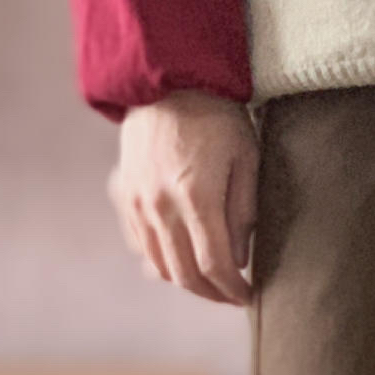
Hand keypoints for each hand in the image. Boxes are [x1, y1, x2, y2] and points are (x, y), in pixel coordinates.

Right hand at [108, 92, 258, 305]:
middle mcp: (161, 205)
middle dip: (211, 293)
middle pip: (184, 274)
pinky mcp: (126, 195)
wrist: (167, 79)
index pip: (214, 264)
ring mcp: (138, 202)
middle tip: (232, 295)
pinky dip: (161, 260)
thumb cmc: (218, 116)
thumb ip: (243, 211)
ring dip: (186, 281)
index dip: (232, 289)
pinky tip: (180, 260)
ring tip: (210, 281)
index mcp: (196, 196)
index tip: (248, 296)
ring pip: (160, 264)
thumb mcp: (246, 157)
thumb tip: (239, 258)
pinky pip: (142, 244)